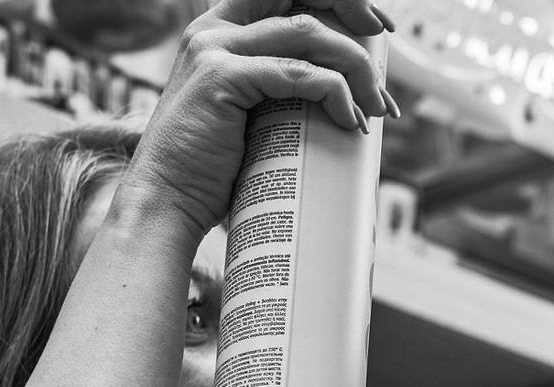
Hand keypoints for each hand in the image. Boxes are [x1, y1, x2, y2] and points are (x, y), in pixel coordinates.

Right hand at [118, 0, 401, 237]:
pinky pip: (297, 74)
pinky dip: (335, 94)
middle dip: (354, 8)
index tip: (375, 28)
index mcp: (221, 30)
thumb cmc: (214, 169)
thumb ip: (284, 88)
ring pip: (307, 34)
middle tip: (384, 46)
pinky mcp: (220, 78)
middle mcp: (214, 29)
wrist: (168, 201)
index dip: (338, 1)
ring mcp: (214, 50)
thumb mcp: (253, 114)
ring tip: (377, 107)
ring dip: (355, 67)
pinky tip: (350, 120)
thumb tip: (348, 91)